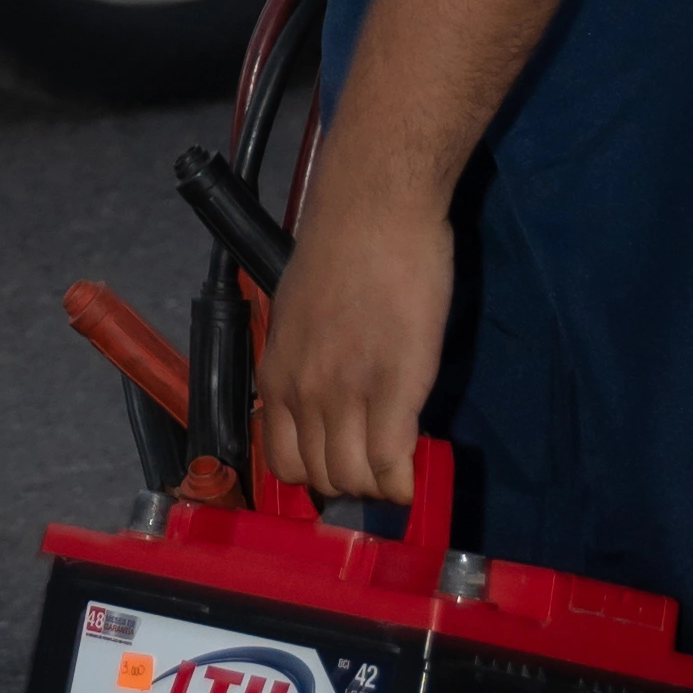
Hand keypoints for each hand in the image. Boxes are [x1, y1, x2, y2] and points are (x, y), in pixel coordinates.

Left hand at [254, 125, 452, 512]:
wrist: (374, 209)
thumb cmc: (340, 251)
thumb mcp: (298, 318)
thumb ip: (305, 366)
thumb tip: (321, 404)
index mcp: (276, 376)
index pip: (285, 464)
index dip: (319, 477)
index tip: (345, 468)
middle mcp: (303, 393)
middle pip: (325, 478)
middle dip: (355, 484)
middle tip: (382, 466)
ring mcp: (347, 393)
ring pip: (358, 478)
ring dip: (382, 484)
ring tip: (401, 466)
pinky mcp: (395, 386)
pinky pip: (394, 462)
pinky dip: (406, 481)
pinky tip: (416, 473)